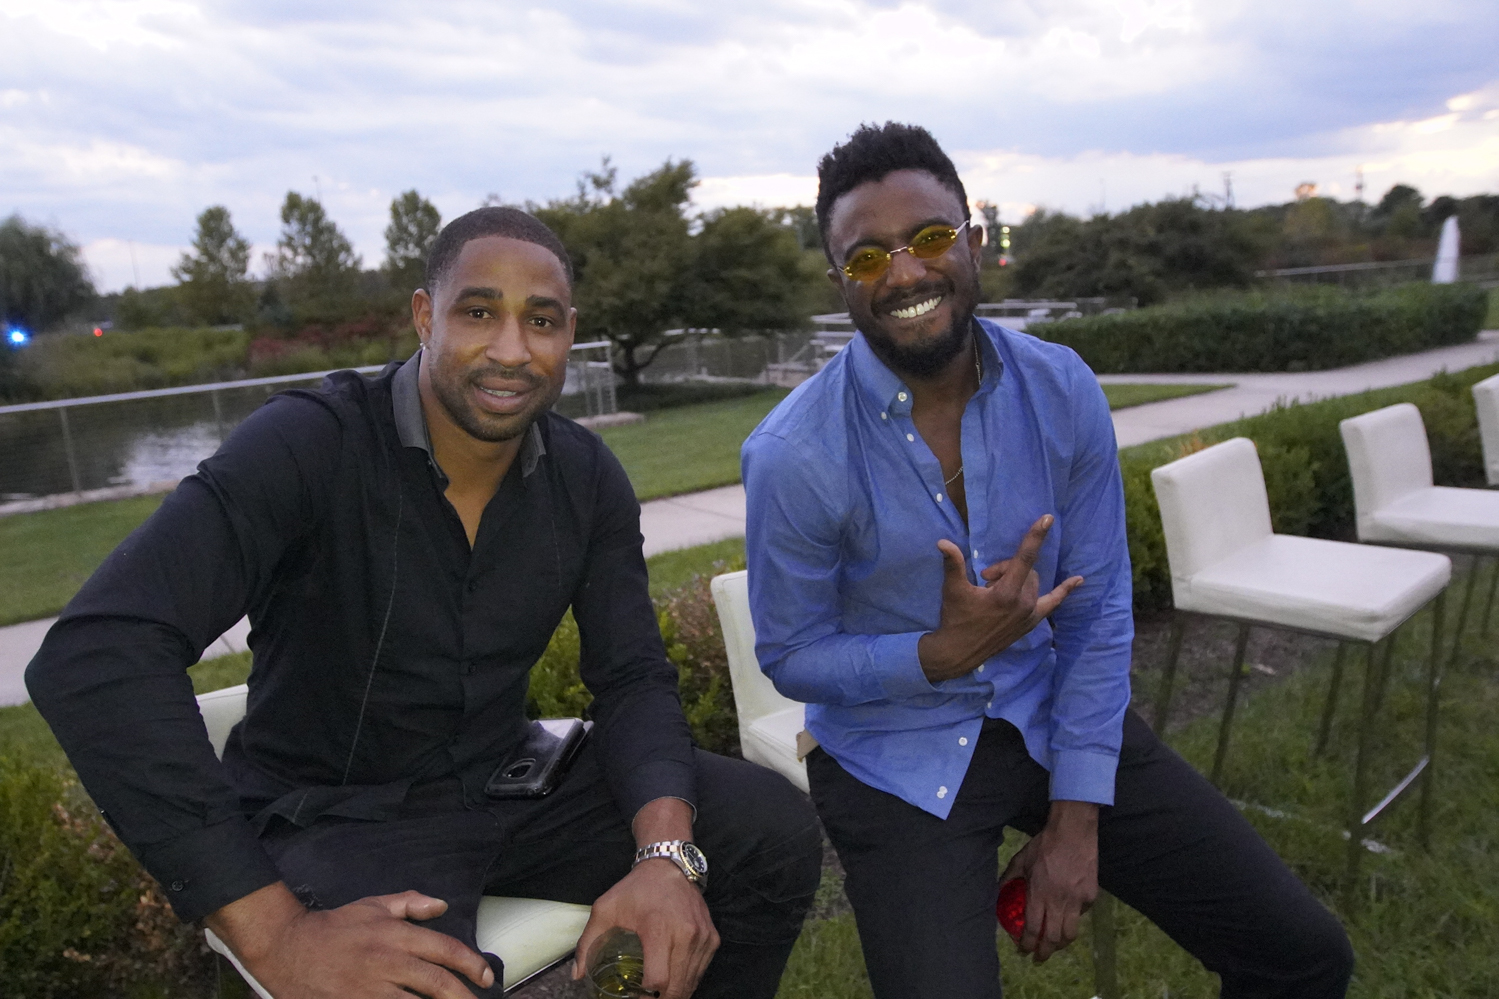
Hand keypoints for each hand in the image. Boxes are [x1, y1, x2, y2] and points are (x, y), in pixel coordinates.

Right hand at [206, 882, 494, 998]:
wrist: (287, 948)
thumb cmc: (333, 927)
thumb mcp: (373, 905)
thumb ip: (410, 903)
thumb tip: (442, 905)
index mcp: (396, 936)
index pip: (445, 950)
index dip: (471, 964)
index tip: (486, 976)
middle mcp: (388, 962)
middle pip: (438, 983)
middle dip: (463, 996)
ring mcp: (371, 989)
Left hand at [571, 859, 718, 998]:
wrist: (669, 866)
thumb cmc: (636, 889)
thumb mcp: (605, 909)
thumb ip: (587, 942)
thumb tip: (577, 975)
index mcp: (658, 929)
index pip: (658, 980)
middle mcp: (685, 934)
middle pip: (676, 989)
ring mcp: (702, 937)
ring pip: (691, 983)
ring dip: (675, 993)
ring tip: (657, 994)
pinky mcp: (712, 938)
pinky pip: (701, 971)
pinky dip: (688, 981)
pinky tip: (673, 980)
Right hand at [917, 515, 1083, 681]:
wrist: (960, 652)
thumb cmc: (956, 619)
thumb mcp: (953, 590)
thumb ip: (953, 564)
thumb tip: (943, 541)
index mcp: (1006, 594)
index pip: (1024, 558)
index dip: (1035, 536)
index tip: (1047, 518)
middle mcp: (1024, 604)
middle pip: (1025, 570)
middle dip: (1006, 568)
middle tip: (984, 578)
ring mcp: (1031, 615)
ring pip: (1033, 582)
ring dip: (1018, 578)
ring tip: (994, 589)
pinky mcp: (1032, 622)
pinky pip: (1053, 602)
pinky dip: (1064, 591)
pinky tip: (1079, 580)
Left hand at [1001, 801, 1098, 962]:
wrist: (1073, 832)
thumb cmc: (1044, 845)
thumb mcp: (1021, 860)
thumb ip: (1009, 878)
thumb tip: (999, 892)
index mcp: (1038, 893)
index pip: (1032, 928)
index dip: (1026, 944)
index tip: (1023, 952)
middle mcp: (1058, 901)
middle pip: (1052, 938)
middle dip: (1044, 952)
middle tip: (1039, 958)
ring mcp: (1077, 900)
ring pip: (1070, 933)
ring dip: (1061, 944)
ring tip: (1054, 946)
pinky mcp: (1090, 895)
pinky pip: (1081, 915)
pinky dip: (1074, 920)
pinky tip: (1068, 916)